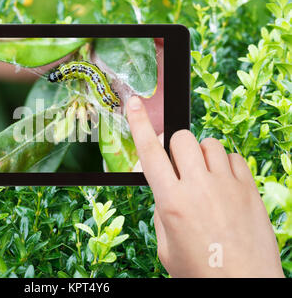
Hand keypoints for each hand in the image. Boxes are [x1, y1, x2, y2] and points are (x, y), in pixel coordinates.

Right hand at [126, 96, 283, 277]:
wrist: (244, 285)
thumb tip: (166, 190)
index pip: (149, 153)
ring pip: (208, 143)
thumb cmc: (201, 271)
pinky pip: (233, 156)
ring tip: (204, 176)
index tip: (134, 103)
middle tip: (179, 167)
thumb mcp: (167, 247)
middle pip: (181, 139)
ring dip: (201, 154)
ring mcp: (226, 185)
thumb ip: (163, 212)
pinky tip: (223, 183)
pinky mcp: (248, 188)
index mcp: (172, 202)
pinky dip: (224, 163)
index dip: (139, 124)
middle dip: (175, 147)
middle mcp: (198, 187)